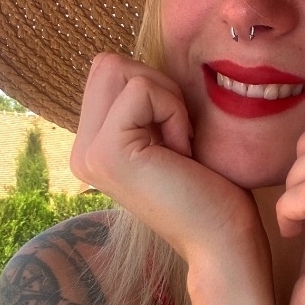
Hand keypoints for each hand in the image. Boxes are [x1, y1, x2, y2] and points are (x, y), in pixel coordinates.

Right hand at [71, 54, 270, 285]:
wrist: (223, 242)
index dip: (155, 89)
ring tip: (179, 146)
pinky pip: (141, 90)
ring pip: (119, 70)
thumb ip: (145, 105)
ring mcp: (88, 153)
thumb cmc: (212, 191)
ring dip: (165, 98)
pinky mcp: (107, 152)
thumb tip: (138, 62)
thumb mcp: (170, 135)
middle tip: (178, 136)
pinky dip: (173, 111)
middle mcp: (81, 151)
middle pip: (107, 64)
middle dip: (157, 86)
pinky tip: (182, 153)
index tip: (177, 136)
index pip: (109, 71)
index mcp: (93, 147)